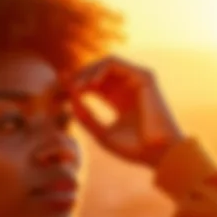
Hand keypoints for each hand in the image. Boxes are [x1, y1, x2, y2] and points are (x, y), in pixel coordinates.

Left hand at [67, 55, 184, 167]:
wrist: (157, 154)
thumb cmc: (134, 149)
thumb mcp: (102, 134)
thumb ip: (86, 117)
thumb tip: (70, 100)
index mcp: (119, 100)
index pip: (93, 85)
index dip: (75, 85)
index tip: (58, 90)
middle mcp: (127, 87)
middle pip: (97, 71)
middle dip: (78, 76)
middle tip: (63, 85)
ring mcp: (136, 80)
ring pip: (104, 63)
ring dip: (87, 72)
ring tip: (77, 87)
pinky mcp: (144, 76)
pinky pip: (115, 63)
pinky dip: (99, 70)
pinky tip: (91, 84)